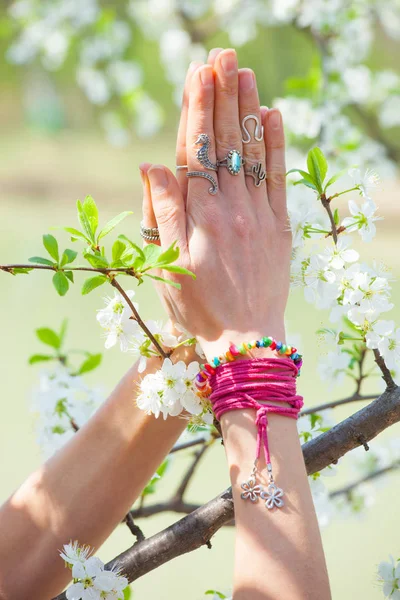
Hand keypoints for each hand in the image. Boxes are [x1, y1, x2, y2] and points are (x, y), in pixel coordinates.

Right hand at [140, 48, 290, 359]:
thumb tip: (153, 165)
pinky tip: (274, 117)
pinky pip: (279, 180)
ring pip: (252, 154)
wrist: (246, 341)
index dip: (196, 110)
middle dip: (222, 96)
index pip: (196, 150)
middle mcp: (231, 208)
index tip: (197, 74)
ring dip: (249, 111)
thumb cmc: (199, 308)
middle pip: (225, 143)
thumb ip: (162, 213)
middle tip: (222, 55)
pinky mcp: (280, 228)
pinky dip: (277, 147)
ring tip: (245, 72)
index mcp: (199, 217)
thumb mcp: (166, 266)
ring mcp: (259, 216)